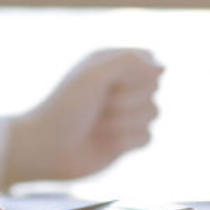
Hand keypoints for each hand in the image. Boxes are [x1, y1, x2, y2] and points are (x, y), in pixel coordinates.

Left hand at [6, 48, 162, 184]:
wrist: (47, 149)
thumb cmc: (64, 108)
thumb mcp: (93, 75)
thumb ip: (129, 62)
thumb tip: (162, 69)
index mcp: (111, 63)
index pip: (148, 61)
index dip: (136, 75)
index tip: (111, 83)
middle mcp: (120, 85)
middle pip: (154, 88)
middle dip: (126, 101)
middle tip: (98, 106)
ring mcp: (125, 113)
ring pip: (154, 113)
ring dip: (123, 122)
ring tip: (98, 126)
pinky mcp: (127, 140)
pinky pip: (148, 137)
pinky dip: (126, 141)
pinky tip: (105, 142)